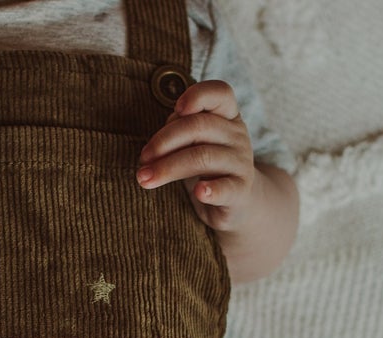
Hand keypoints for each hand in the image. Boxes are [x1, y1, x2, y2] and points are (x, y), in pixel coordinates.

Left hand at [135, 79, 257, 230]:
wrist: (236, 199)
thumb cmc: (208, 165)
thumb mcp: (196, 141)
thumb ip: (180, 131)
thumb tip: (152, 147)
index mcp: (227, 115)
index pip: (220, 93)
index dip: (198, 95)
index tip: (176, 108)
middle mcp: (237, 135)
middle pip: (199, 127)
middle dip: (164, 141)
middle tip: (142, 159)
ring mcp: (240, 162)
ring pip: (203, 157)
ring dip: (169, 168)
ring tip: (145, 180)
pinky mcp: (240, 190)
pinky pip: (226, 188)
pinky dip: (212, 190)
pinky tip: (198, 192)